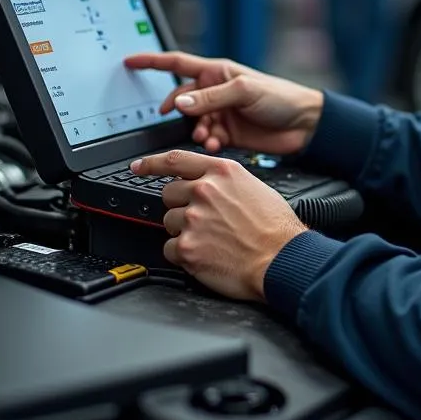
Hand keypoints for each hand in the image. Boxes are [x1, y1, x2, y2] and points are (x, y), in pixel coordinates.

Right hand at [124, 51, 323, 156]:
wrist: (304, 125)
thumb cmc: (281, 97)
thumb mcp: (244, 91)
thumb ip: (211, 97)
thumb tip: (180, 102)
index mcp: (217, 72)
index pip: (177, 63)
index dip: (152, 62)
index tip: (129, 62)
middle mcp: (214, 92)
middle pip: (180, 99)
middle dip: (177, 112)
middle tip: (179, 120)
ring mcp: (219, 113)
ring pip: (191, 123)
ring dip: (195, 131)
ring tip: (207, 136)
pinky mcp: (226, 134)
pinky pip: (205, 139)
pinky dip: (206, 143)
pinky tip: (216, 144)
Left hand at [131, 148, 306, 300]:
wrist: (282, 260)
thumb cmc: (275, 228)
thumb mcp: (253, 187)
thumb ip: (223, 182)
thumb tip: (206, 184)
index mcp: (221, 172)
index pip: (176, 160)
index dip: (151, 163)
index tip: (138, 167)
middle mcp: (205, 191)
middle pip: (168, 194)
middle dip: (180, 206)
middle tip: (202, 220)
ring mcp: (193, 219)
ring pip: (169, 223)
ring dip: (184, 231)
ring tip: (211, 239)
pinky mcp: (187, 248)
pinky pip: (170, 249)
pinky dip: (184, 255)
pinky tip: (207, 255)